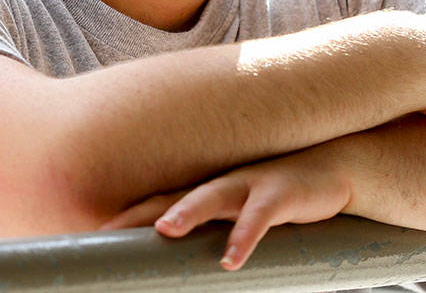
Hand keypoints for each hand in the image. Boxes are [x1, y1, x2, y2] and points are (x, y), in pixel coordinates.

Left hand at [99, 149, 351, 270]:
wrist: (334, 168)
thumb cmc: (279, 197)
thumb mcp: (242, 213)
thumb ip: (213, 230)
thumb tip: (183, 256)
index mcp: (209, 191)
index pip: (159, 202)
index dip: (126, 216)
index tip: (91, 235)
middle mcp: (223, 184)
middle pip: (174, 195)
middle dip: (141, 211)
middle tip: (108, 229)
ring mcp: (250, 184)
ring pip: (213, 195)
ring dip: (188, 211)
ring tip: (165, 229)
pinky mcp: (281, 194)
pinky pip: (260, 217)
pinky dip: (245, 236)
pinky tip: (232, 258)